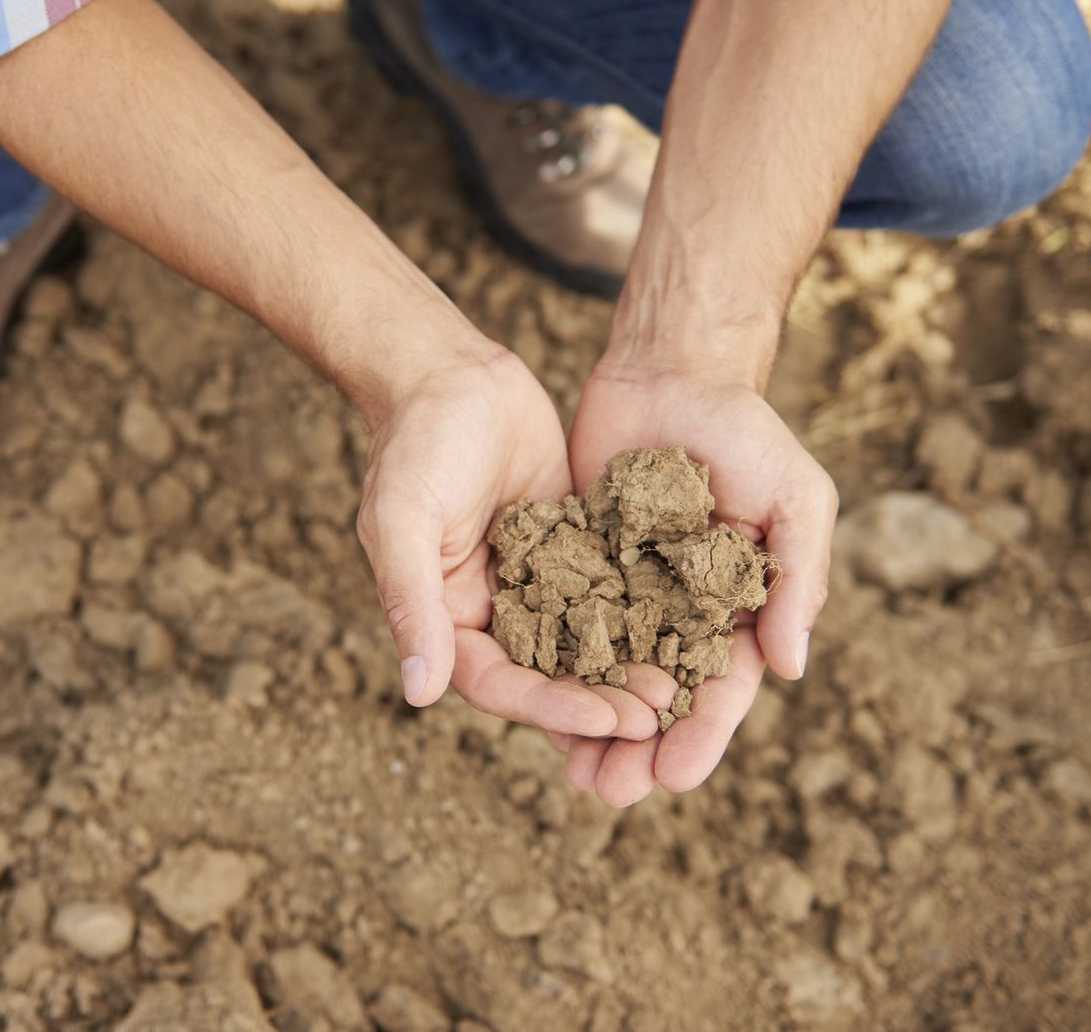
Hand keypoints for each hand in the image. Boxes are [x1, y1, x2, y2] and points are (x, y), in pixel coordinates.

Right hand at [355, 349, 656, 741]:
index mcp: (445, 615)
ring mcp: (534, 578)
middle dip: (600, 700)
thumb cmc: (416, 441)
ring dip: (626, 667)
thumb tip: (419, 693)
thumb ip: (411, 604)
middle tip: (660, 714)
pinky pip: (607, 592)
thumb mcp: (403, 519)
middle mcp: (489, 608)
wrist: (450, 371)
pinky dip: (640, 615)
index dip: (550, 706)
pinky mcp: (571, 545)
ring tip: (681, 686)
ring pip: (583, 641)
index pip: (497, 683)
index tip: (607, 719)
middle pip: (546, 675)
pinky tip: (686, 629)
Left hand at [554, 364, 836, 805]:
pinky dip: (548, 665)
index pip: (721, 687)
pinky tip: (526, 703)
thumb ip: (797, 578)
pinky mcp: (575, 562)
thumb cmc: (748, 432)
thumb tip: (791, 668)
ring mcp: (625, 590)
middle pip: (658, 697)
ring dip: (590, 725)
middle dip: (637, 749)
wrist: (671, 371)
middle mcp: (679, 612)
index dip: (700, 735)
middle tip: (611, 794)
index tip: (674, 777)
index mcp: (738, 608)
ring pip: (606, 674)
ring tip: (572, 776)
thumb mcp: (795, 497)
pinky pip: (559, 623)